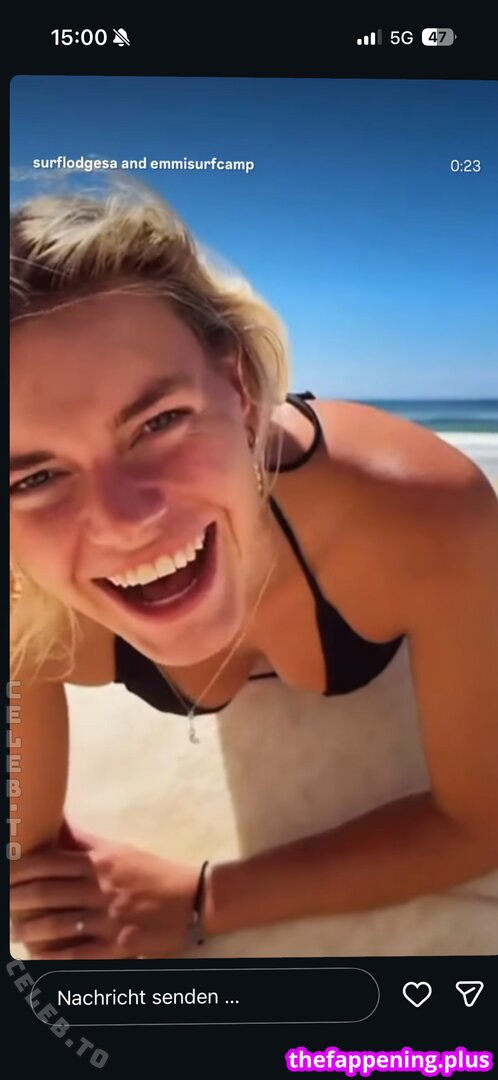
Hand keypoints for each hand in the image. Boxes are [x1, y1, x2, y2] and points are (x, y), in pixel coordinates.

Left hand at [10, 829, 201, 958]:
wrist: (194, 897)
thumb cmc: (153, 873)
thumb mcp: (120, 851)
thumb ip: (87, 842)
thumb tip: (60, 824)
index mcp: (99, 863)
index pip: (50, 864)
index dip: (22, 870)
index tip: (5, 874)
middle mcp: (100, 888)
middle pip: (47, 892)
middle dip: (18, 899)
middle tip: (3, 901)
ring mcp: (108, 918)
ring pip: (58, 924)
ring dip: (30, 929)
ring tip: (15, 931)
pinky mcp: (119, 945)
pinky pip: (79, 953)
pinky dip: (56, 957)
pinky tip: (39, 958)